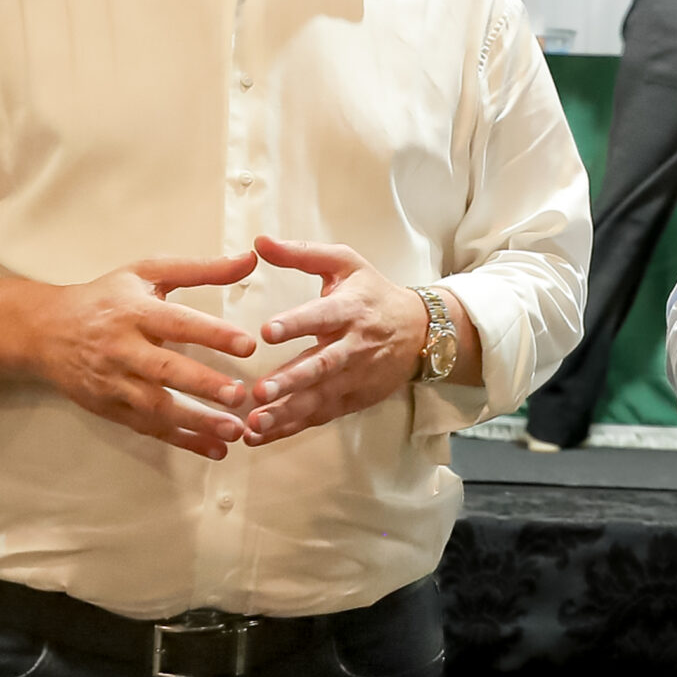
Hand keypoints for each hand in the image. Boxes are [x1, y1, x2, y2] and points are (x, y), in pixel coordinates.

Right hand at [0, 255, 260, 458]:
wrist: (46, 330)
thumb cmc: (107, 298)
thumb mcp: (148, 273)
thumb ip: (202, 269)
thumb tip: (251, 259)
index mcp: (135, 312)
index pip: (177, 323)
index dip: (212, 334)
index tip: (248, 344)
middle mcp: (122, 349)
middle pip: (164, 370)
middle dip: (202, 385)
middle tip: (240, 395)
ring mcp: (113, 383)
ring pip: (156, 406)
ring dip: (195, 421)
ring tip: (234, 430)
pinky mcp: (109, 408)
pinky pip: (148, 428)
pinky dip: (182, 440)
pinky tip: (215, 450)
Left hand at [243, 237, 467, 444]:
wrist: (420, 331)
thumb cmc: (372, 293)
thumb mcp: (344, 264)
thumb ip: (301, 254)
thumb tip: (259, 241)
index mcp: (349, 308)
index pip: (322, 316)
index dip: (296, 323)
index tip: (267, 331)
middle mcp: (353, 345)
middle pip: (322, 365)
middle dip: (292, 379)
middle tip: (261, 390)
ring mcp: (354, 377)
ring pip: (320, 397)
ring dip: (287, 411)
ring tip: (256, 421)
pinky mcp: (353, 399)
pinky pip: (320, 416)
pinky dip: (291, 427)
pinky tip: (260, 435)